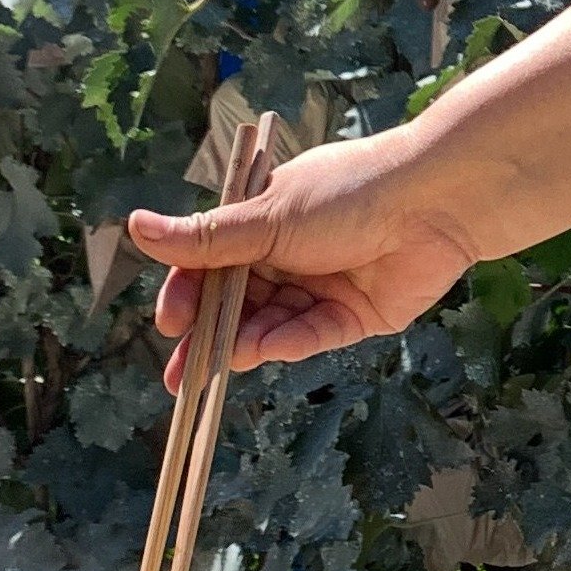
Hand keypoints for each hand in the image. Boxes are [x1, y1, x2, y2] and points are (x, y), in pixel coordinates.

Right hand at [127, 124, 486, 379]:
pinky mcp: (358, 314)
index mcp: (266, 220)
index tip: (169, 322)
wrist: (436, 201)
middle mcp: (292, 254)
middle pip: (239, 302)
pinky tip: (270, 348)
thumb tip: (135, 226)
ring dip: (248, 341)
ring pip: (273, 324)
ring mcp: (324, 285)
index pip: (211, 263)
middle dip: (210, 336)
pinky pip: (314, 334)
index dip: (188, 293)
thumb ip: (207, 239)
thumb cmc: (348, 193)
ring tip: (228, 358)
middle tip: (180, 376)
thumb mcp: (267, 217)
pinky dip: (290, 342)